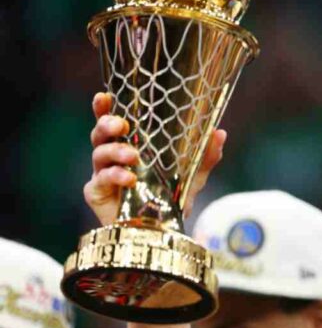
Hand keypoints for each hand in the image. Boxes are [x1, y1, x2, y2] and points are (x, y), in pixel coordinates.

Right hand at [86, 92, 226, 225]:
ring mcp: (101, 174)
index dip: (103, 108)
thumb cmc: (171, 198)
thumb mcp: (192, 175)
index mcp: (129, 145)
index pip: (113, 122)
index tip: (104, 96)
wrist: (164, 231)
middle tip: (121, 125)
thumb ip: (205, 156)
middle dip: (106, 125)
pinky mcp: (96, 193)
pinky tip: (129, 179)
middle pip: (99, 134)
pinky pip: (100, 180)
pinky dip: (114, 176)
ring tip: (133, 157)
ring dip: (115, 151)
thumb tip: (220, 133)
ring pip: (99, 154)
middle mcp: (111, 157)